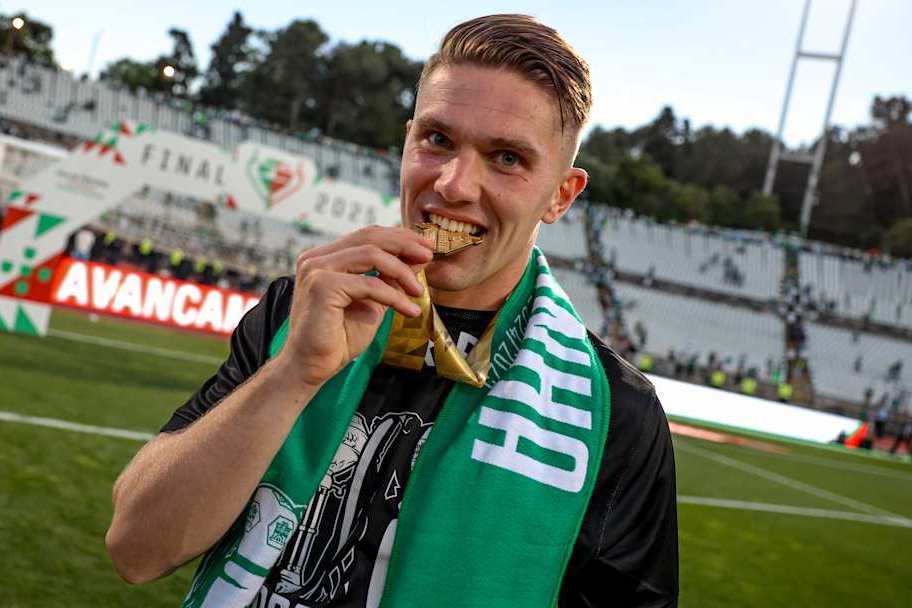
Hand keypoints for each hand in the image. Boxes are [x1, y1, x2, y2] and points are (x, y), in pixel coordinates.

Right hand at [275, 226, 433, 389]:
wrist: (311, 367)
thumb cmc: (337, 338)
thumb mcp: (372, 302)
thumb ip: (389, 279)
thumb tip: (417, 260)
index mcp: (325, 258)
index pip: (366, 236)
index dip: (398, 237)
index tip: (425, 247)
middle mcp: (316, 258)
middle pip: (369, 237)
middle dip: (404, 244)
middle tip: (429, 255)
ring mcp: (316, 269)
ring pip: (371, 255)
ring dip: (401, 271)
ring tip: (418, 290)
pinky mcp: (322, 286)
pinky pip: (369, 284)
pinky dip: (394, 296)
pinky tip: (409, 309)